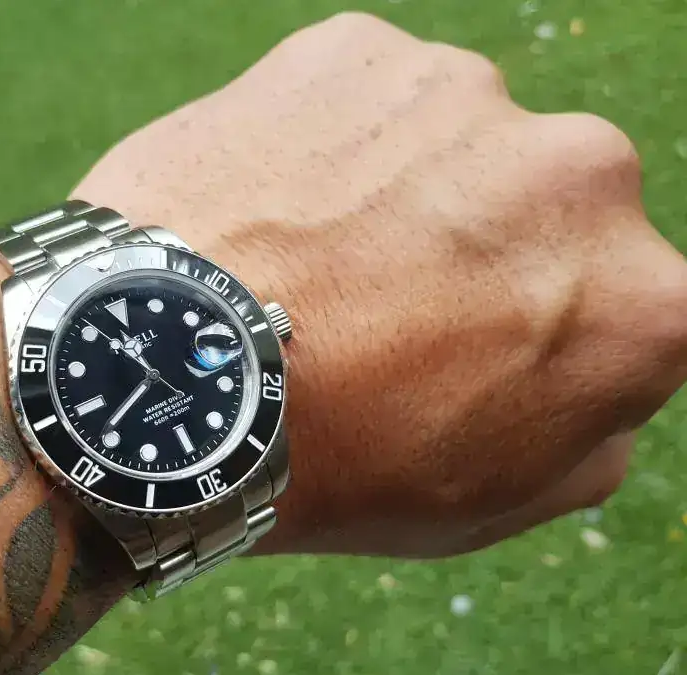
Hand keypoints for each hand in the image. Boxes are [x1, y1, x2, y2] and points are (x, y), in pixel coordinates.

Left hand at [74, 13, 686, 556]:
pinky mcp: (358, 50)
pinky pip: (364, 105)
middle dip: (485, 254)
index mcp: (644, 299)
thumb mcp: (490, 502)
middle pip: (546, 211)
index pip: (628, 304)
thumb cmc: (328, 463)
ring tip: (310, 265)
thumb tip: (603, 377)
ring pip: (454, 147)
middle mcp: (583, 172)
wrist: (158, 381)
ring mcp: (466, 95)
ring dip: (406, 196)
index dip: (543, 335)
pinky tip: (274, 213)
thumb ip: (589, 430)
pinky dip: (330, 151)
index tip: (472, 352)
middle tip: (384, 310)